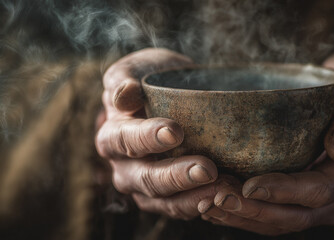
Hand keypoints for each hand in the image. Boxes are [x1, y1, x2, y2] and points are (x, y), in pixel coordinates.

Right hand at [95, 48, 222, 218]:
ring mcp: (143, 186)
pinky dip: (200, 204)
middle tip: (207, 169)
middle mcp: (123, 166)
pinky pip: (179, 209)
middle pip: (145, 177)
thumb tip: (123, 95)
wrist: (173, 93)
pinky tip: (222, 195)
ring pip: (163, 200)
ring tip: (222, 188)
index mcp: (111, 135)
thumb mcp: (137, 69)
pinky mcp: (164, 199)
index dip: (147, 137)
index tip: (175, 131)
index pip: (125, 139)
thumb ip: (123, 79)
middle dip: (176, 175)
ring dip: (193, 196)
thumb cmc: (152, 79)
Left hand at [199, 42, 333, 234]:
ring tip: (211, 205)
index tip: (248, 186)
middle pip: (300, 214)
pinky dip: (255, 210)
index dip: (284, 191)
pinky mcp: (317, 189)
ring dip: (249, 216)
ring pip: (289, 218)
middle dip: (256, 210)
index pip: (322, 189)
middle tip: (217, 199)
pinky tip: (226, 202)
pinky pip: (286, 209)